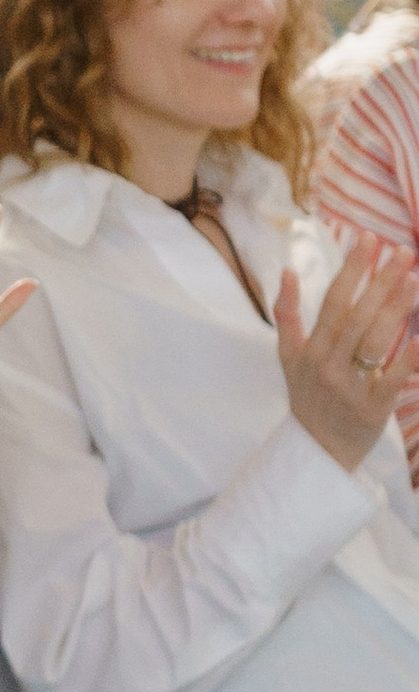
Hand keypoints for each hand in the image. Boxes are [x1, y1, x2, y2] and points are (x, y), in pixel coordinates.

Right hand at [278, 232, 418, 473]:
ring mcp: (348, 387)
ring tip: (413, 281)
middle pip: (357, 316)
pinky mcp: (371, 410)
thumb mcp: (288, 357)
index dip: (350, 270)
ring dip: (395, 310)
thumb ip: (287, 314)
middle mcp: (327, 365)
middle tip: (403, 252)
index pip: (332, 301)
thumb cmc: (307, 397)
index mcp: (310, 349)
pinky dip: (405, 362)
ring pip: (373, 342)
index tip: (368, 239)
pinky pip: (390, 382)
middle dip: (380, 282)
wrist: (316, 451)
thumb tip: (286, 271)